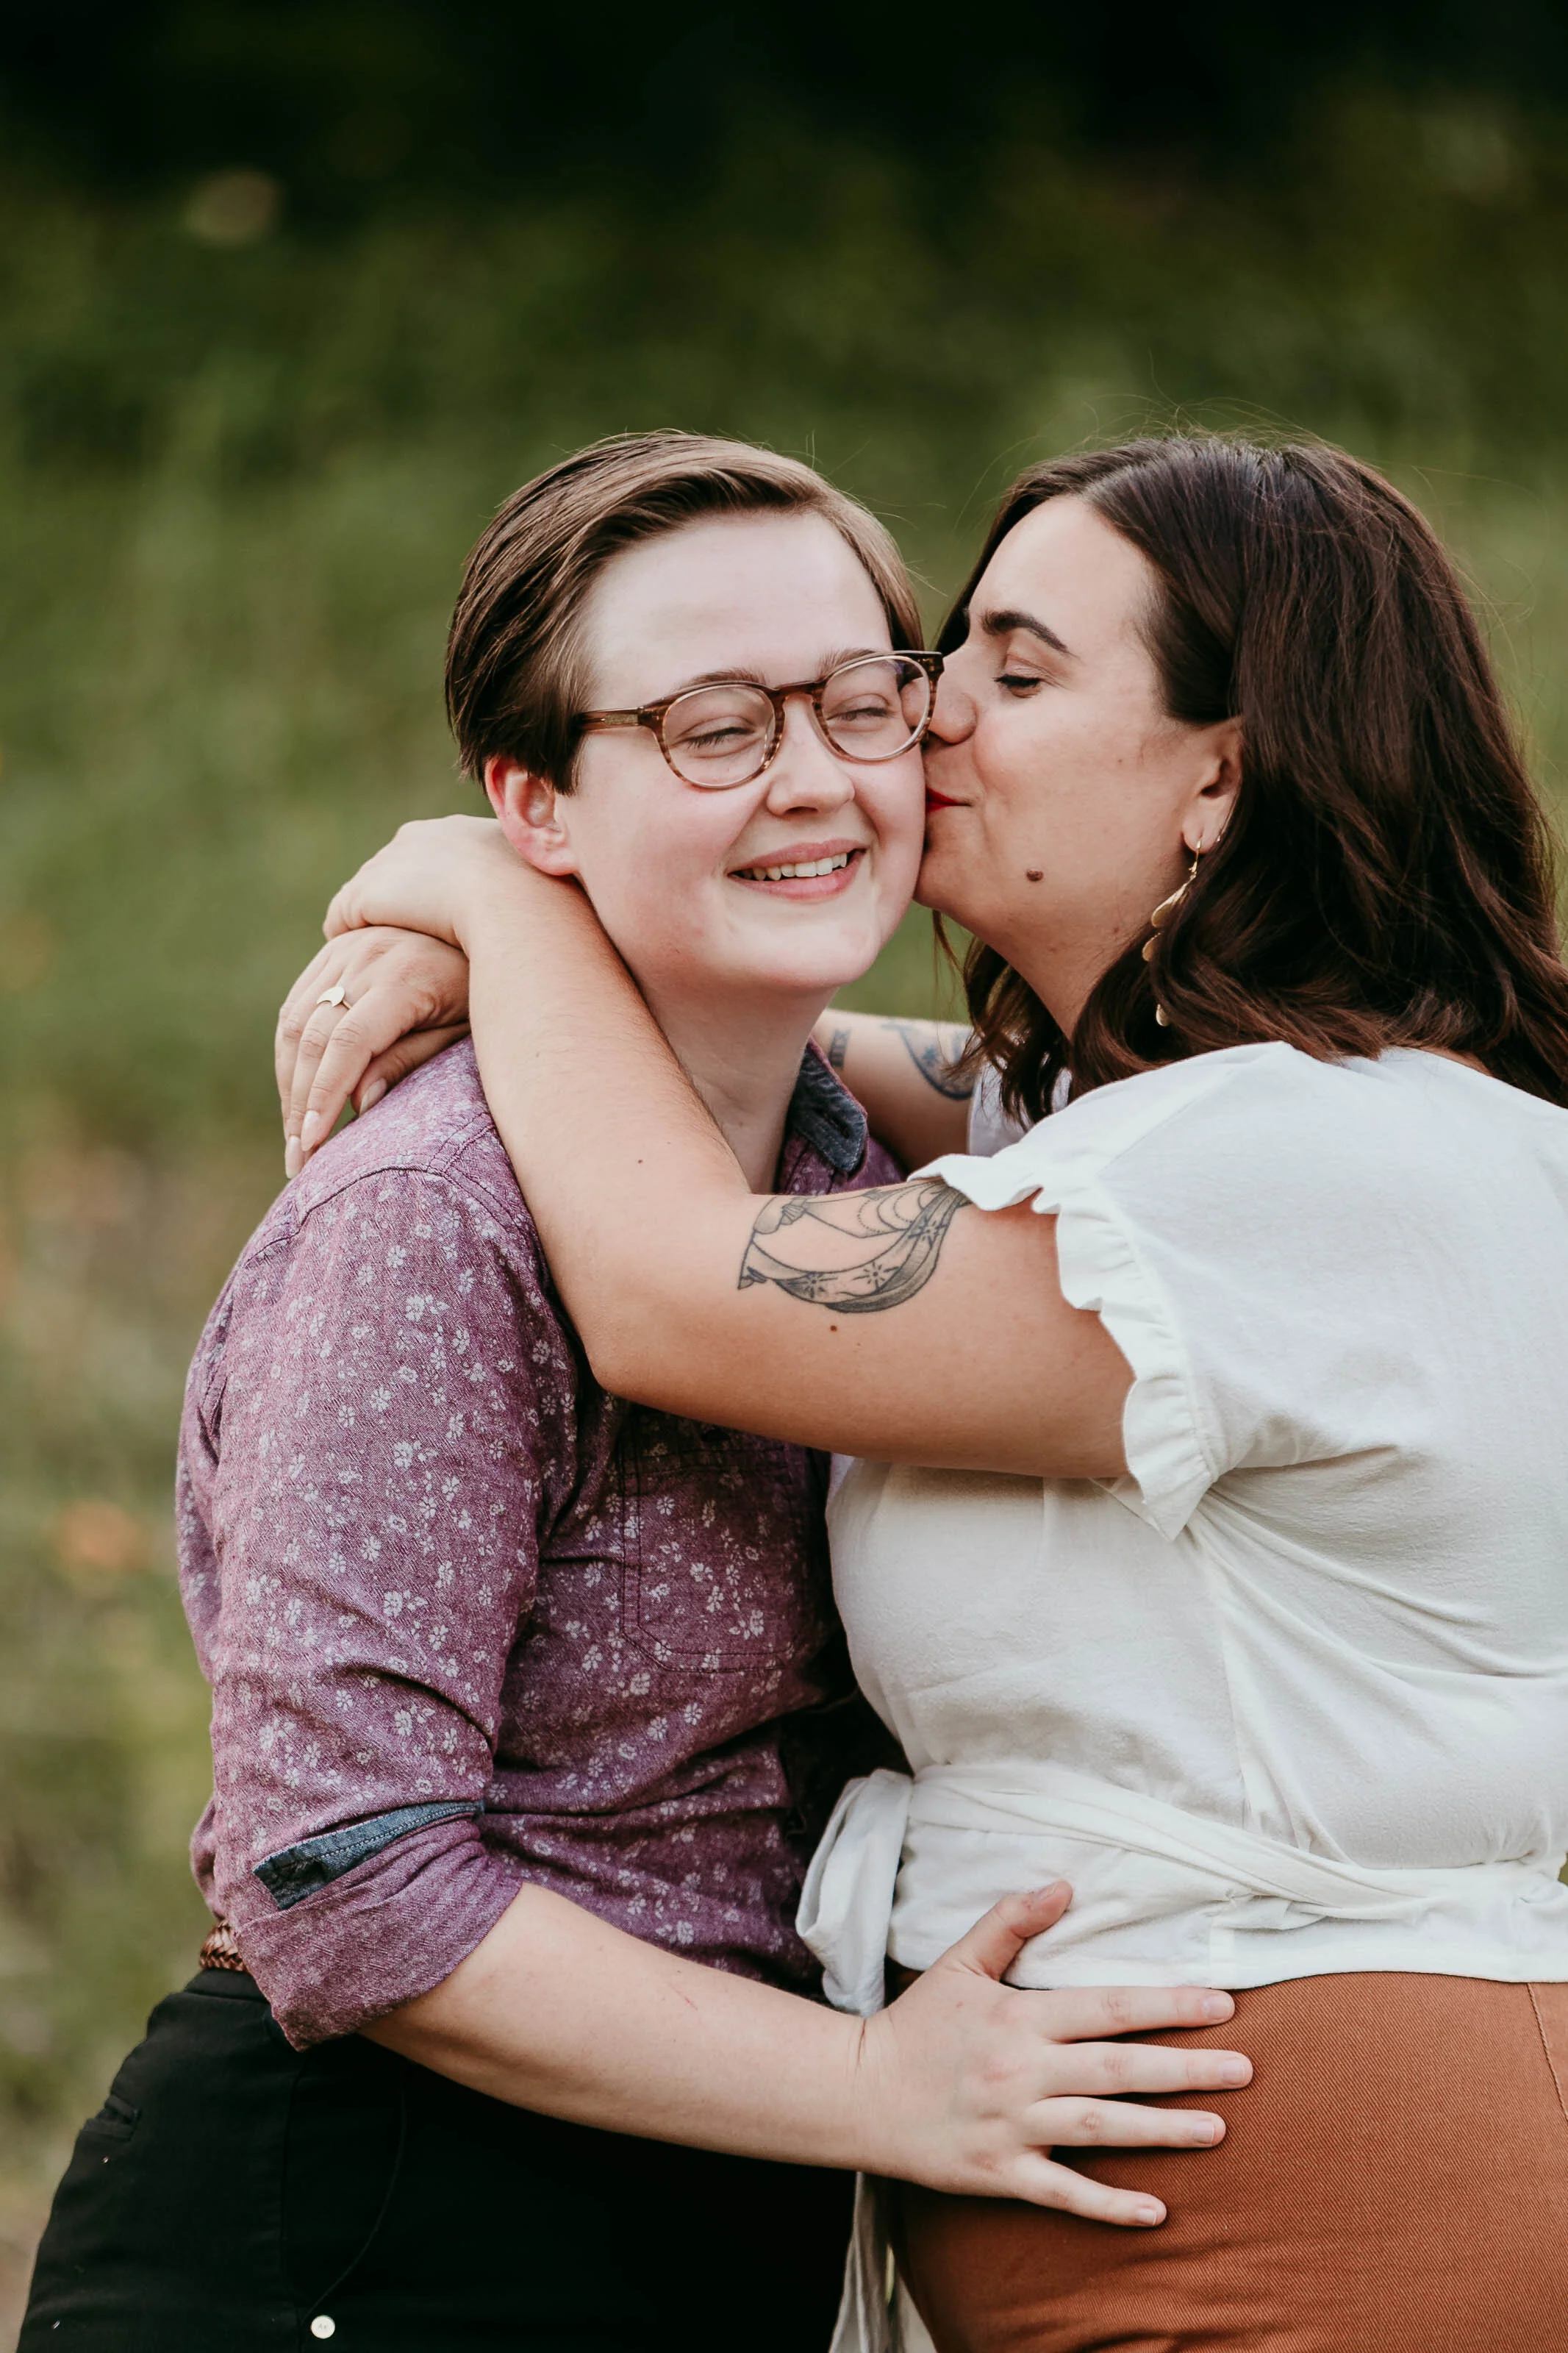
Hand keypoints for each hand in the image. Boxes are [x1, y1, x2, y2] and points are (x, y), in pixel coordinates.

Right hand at [276, 927, 470, 1176]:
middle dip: (300, 1103)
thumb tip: (358, 1104)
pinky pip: (296, 1005)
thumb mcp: (460, 1030)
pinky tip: (297, 1095)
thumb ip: (410, 1061)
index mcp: (404, 976)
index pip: (348, 1041)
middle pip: (312, 1035)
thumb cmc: (482, 988)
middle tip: (298, 1160)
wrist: (487, 918)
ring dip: (288, 1084)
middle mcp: (367, 955)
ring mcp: (345, 948)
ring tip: (294, 1139)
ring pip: (294, 1022)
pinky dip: (290, 1053)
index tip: (311, 1143)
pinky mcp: (333, 949)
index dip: (325, 1093)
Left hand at [325, 814, 538, 948]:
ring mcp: (392, 863)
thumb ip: (532, 897)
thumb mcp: (545, 896)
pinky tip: (360, 967)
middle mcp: (424, 837)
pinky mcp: (366, 894)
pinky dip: (351, 938)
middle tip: (410, 940)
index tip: (448, 920)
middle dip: (404, 901)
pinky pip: (345, 918)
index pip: (442, 859)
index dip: (444, 891)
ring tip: (380, 959)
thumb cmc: (547, 908)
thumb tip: (537, 913)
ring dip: (376, 920)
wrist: (516, 905)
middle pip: (401, 870)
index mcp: (465, 832)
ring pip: (371, 893)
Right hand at [855, 1886, 1249, 2224]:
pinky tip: (1157, 2211)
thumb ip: (1011, 1922)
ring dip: (1164, 2130)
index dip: (1166, 2004)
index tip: (1222, 2005)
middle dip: (1186, 2067)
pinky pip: (1063, 2193)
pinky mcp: (1001, 2174)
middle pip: (1118, 2068)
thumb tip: (1062, 1884)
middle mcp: (1023, 2072)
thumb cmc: (916, 2024)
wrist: (858, 2093)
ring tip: (1220, 2129)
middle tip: (1245, 2069)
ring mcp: (1013, 2127)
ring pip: (1102, 2128)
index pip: (1107, 2007)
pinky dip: (1109, 2205)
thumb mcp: (959, 1962)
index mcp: (1019, 2018)